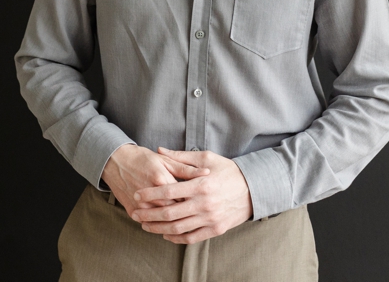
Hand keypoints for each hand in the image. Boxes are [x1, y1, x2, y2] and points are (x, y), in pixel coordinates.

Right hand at [101, 144, 210, 216]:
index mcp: (162, 179)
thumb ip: (186, 168)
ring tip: (185, 224)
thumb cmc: (142, 158)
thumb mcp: (165, 160)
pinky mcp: (132, 211)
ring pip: (161, 222)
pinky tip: (168, 227)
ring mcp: (141, 205)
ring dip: (174, 225)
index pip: (184, 196)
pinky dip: (158, 227)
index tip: (202, 202)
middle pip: (175, 212)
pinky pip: (148, 224)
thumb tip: (207, 173)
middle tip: (197, 216)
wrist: (115, 162)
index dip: (194, 201)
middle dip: (186, 215)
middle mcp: (152, 195)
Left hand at [130, 147, 252, 243]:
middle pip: (169, 213)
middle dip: (148, 214)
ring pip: (177, 228)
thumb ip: (181, 157)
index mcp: (200, 184)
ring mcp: (210, 218)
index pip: (168, 191)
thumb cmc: (228, 171)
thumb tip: (160, 150)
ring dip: (158, 228)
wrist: (253, 189)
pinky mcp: (215, 229)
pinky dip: (176, 238)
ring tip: (145, 225)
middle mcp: (204, 204)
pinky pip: (191, 238)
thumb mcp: (206, 158)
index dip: (149, 194)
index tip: (136, 195)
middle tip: (135, 214)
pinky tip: (165, 234)